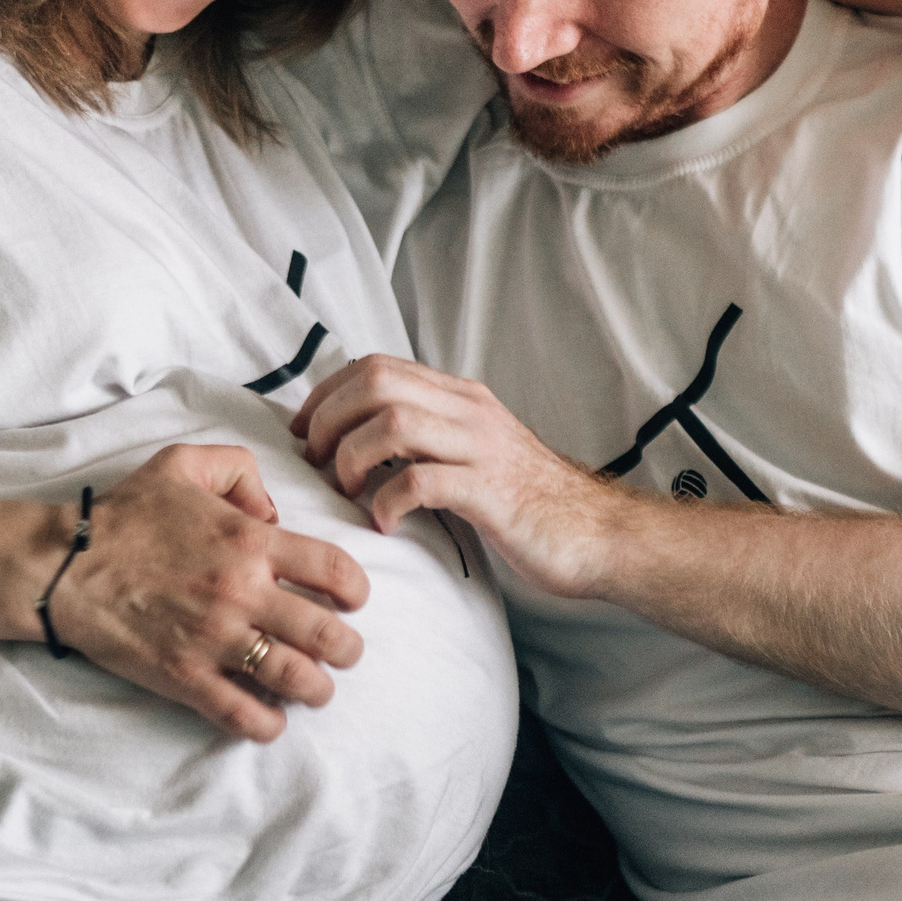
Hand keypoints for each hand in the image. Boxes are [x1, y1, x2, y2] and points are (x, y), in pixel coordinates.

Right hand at [47, 444, 369, 742]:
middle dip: (347, 648)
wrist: (64, 566)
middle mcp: (241, 592)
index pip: (334, 570)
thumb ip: (240, 470)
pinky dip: (268, 724)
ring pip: (295, 678)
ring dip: (318, 689)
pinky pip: (243, 715)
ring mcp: (214, 639)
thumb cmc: (126, 514)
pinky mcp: (184, 677)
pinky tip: (273, 718)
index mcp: (249, 542)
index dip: (357, 589)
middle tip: (344, 650)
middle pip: (327, 633)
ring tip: (317, 688)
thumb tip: (272, 510)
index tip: (354, 599)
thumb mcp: (185, 463)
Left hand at [291, 355, 620, 599]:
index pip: (377, 366)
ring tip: (345, 489)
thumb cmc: (528, 502)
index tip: (303, 431)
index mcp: (461, 397)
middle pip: (377, 382)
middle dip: (330, 418)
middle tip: (316, 461)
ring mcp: (482, 448)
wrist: (597, 535)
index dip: (327, 393)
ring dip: (352, 455)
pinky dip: (388, 500)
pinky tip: (384, 523)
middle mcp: (470, 411)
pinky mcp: (491, 492)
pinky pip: (422, 481)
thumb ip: (430, 435)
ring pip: (394, 420)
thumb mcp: (474, 451)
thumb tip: (364, 439)